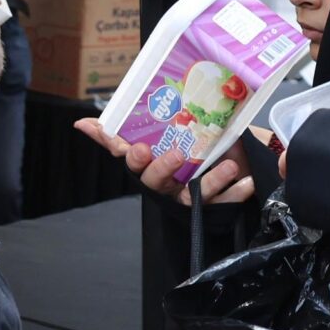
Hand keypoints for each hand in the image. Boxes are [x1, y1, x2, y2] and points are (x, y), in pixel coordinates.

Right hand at [72, 117, 256, 206]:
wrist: (214, 169)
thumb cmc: (173, 156)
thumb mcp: (147, 140)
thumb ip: (113, 134)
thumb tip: (81, 123)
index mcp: (148, 169)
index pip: (134, 164)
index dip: (134, 158)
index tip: (138, 148)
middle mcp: (166, 185)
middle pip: (158, 181)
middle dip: (164, 168)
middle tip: (176, 153)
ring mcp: (189, 197)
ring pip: (194, 195)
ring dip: (211, 181)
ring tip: (229, 165)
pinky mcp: (214, 206)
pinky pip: (225, 202)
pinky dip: (237, 192)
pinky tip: (248, 181)